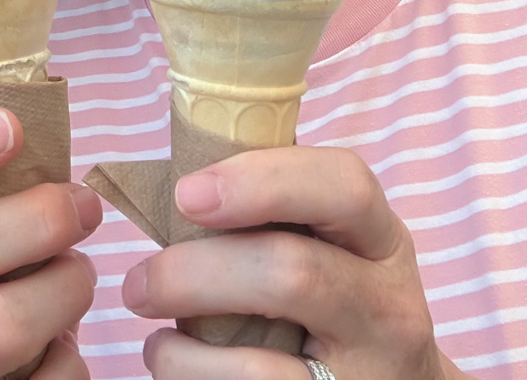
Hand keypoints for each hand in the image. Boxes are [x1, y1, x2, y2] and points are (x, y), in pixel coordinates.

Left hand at [122, 147, 473, 379]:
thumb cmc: (331, 303)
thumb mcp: (331, 248)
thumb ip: (275, 209)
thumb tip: (180, 166)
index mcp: (381, 241)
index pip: (345, 186)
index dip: (261, 181)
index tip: (188, 193)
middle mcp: (388, 308)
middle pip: (292, 272)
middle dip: (195, 272)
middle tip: (138, 282)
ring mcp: (368, 374)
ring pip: (259, 364)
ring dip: (182, 348)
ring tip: (156, 337)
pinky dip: (190, 377)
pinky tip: (177, 362)